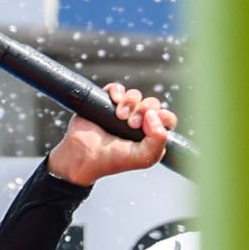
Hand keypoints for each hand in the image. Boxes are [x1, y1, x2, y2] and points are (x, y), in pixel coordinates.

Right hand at [47, 83, 175, 187]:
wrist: (82, 158)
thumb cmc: (111, 161)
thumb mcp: (144, 157)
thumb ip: (158, 140)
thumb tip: (154, 115)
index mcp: (150, 134)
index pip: (166, 118)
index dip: (163, 116)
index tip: (151, 121)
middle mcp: (138, 121)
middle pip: (152, 103)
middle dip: (144, 110)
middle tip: (132, 124)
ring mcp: (121, 111)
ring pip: (135, 95)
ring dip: (130, 102)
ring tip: (119, 116)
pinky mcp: (105, 103)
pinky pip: (117, 88)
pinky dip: (117, 91)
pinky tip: (113, 101)